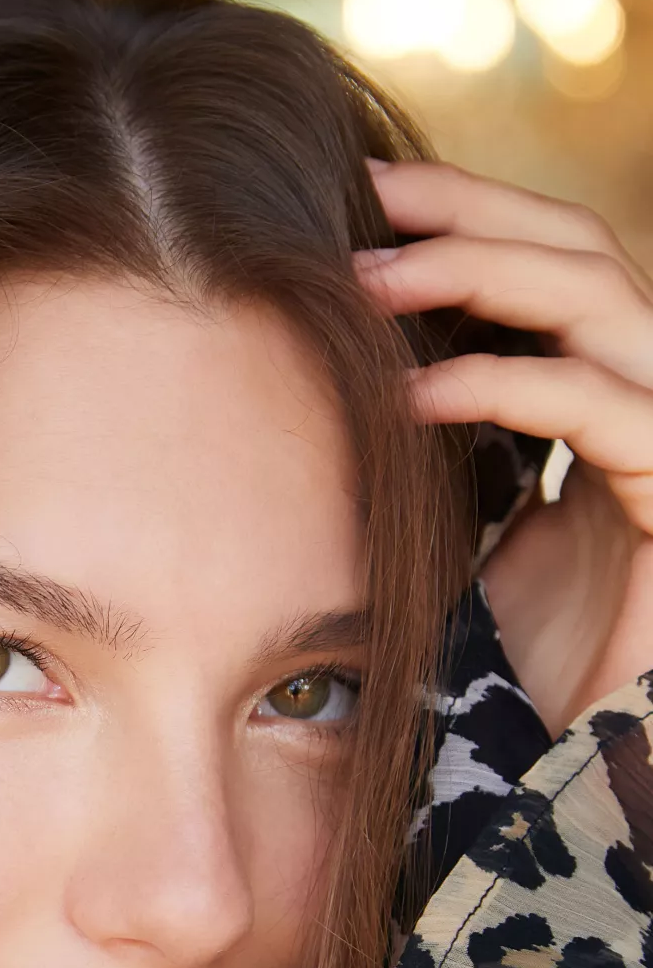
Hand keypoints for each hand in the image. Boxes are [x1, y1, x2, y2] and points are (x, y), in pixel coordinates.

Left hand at [355, 161, 652, 738]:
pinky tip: (413, 396)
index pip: (555, 267)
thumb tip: (346, 377)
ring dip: (483, 272)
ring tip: (368, 276)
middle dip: (473, 210)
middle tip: (364, 192)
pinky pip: (604, 411)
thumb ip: (444, 448)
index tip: (363, 191)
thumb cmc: (515, 668)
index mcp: (606, 399)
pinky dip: (507, 387)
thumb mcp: (465, 530)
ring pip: (606, 303)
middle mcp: (652, 404)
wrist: (579, 776)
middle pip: (586, 252)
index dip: (471, 215)